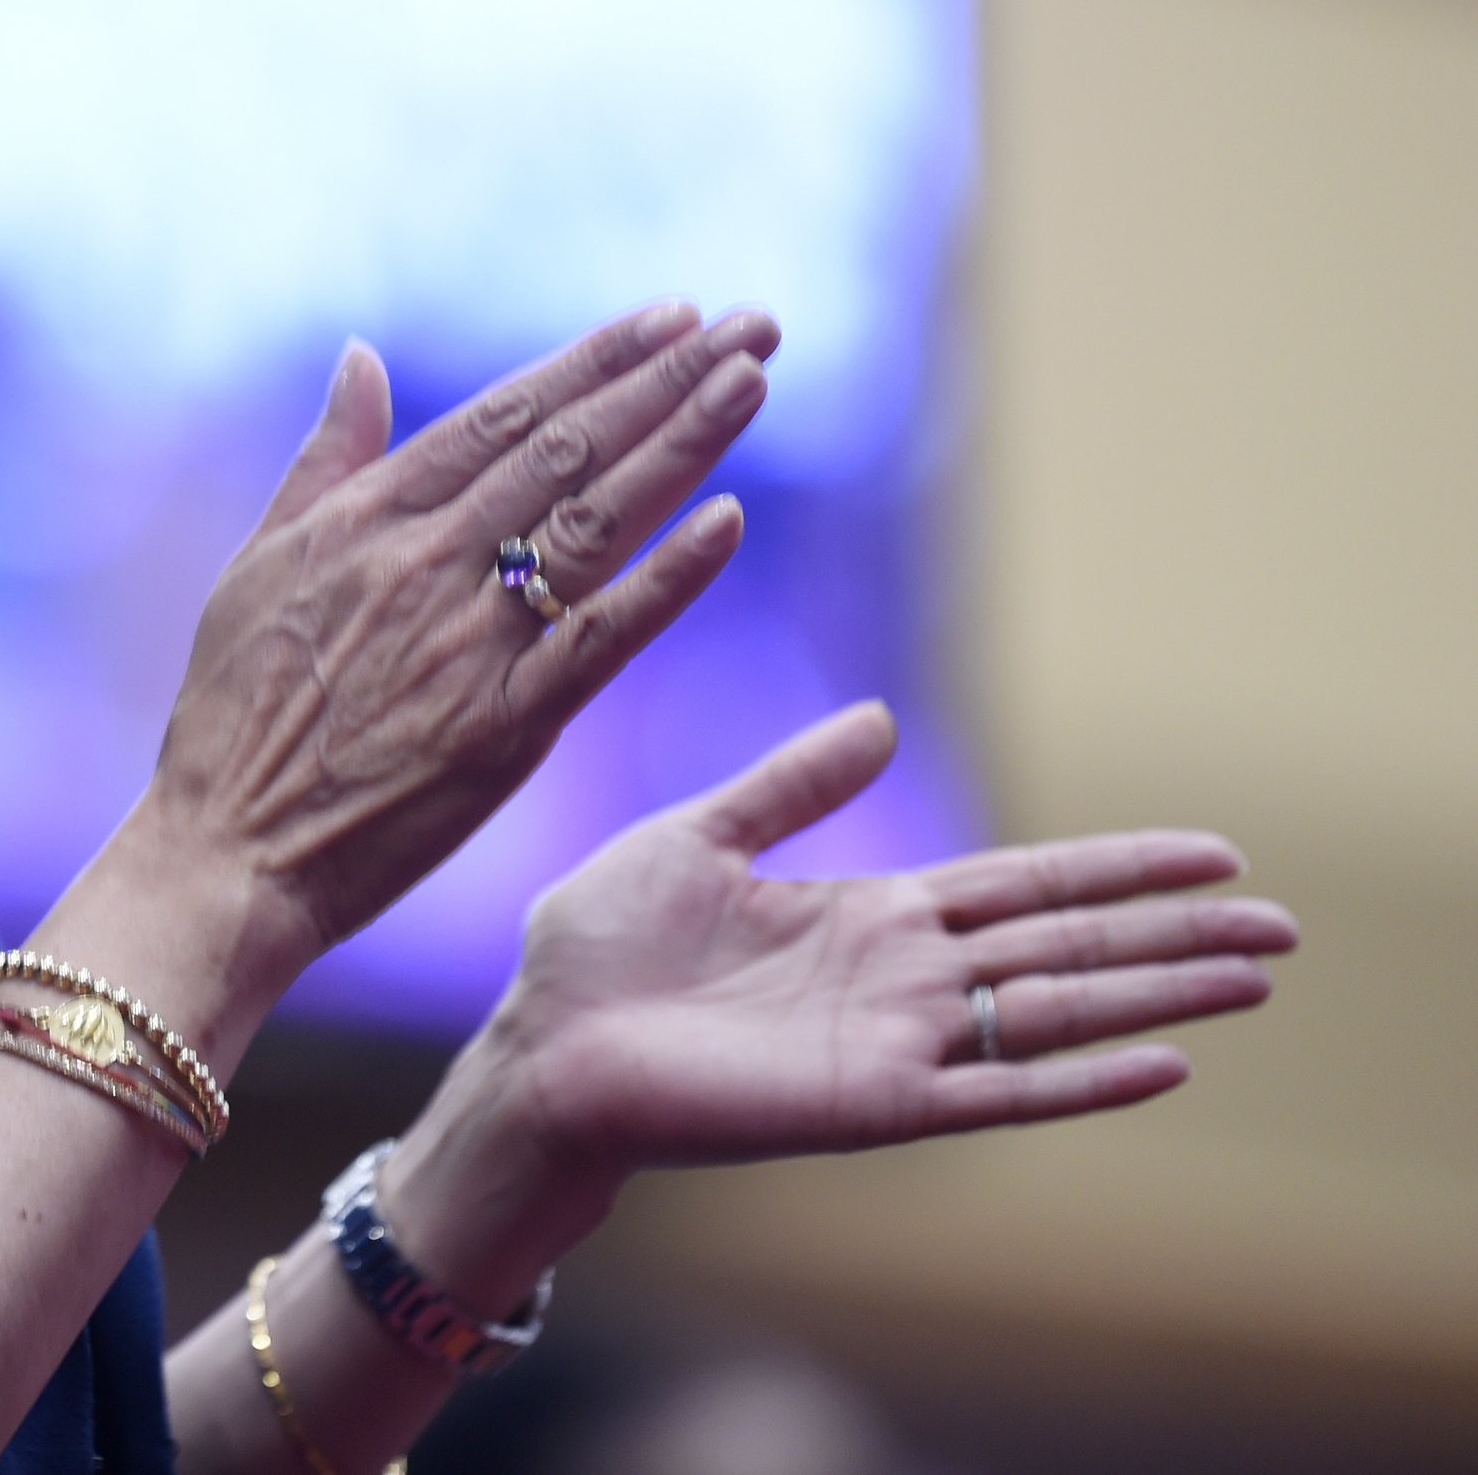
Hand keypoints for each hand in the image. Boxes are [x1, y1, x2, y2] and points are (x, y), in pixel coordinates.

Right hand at [135, 302, 782, 994]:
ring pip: (595, 521)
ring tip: (752, 382)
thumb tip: (361, 356)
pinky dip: (668, 577)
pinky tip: (729, 521)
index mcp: (367, 519)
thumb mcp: (257, 563)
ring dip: (684, 445)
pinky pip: (602, 637)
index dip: (594, 361)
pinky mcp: (505, 725)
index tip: (669, 317)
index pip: (503, 415)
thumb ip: (324, 458)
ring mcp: (470, 642)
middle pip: (567, 450)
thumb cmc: (231, 713)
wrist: (227, 852)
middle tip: (752, 328)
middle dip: (666, 381)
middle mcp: (426, 563)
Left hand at [477, 701, 1295, 1178]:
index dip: (1114, 867)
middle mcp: (899, 981)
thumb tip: (884, 717)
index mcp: (866, 915)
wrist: (540, 1042)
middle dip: (1171, 934)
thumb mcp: (698, 835)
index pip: (1023, 885)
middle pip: (1066, 949)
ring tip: (1256, 976)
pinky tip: (1166, 1063)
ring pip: (1056, 1014)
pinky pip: (997, 1093)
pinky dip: (1082, 1079)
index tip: (1209, 850)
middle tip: (1282, 921)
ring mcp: (894, 1045)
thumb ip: (792, 785)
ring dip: (1158, 998)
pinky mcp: (869, 1106)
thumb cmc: (597, 948)